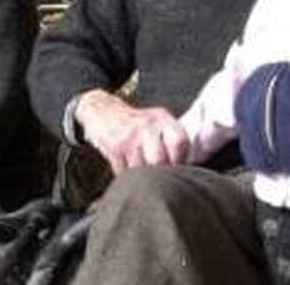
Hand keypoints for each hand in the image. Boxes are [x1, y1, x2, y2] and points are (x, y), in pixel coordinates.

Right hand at [74, 89, 189, 173]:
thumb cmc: (137, 124)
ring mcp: (130, 136)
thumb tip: (186, 172)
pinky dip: (126, 175)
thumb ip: (172, 141)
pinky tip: (126, 166)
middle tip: (156, 177)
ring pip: (141, 170)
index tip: (174, 168)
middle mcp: (147, 125)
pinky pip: (124, 171)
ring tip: (139, 171)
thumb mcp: (158, 122)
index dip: (180, 160)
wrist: (103, 111)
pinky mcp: (115, 146)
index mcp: (163, 119)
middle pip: (159, 161)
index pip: (179, 142)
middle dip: (158, 173)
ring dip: (140, 177)